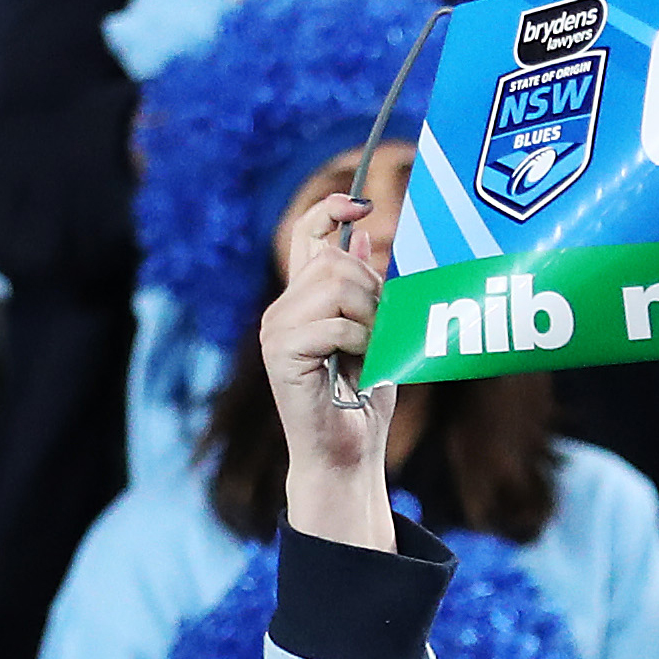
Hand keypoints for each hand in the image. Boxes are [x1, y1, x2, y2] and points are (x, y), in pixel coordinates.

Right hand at [255, 190, 395, 547]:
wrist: (347, 454)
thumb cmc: (362, 401)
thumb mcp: (374, 332)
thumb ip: (364, 287)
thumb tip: (362, 234)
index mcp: (302, 300)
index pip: (305, 234)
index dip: (330, 210)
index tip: (362, 205)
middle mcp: (282, 309)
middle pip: (334, 261)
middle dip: (372, 290)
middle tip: (381, 332)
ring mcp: (277, 330)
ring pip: (335, 287)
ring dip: (369, 318)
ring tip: (369, 351)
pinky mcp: (281, 353)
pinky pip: (334, 324)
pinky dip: (359, 343)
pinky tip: (357, 366)